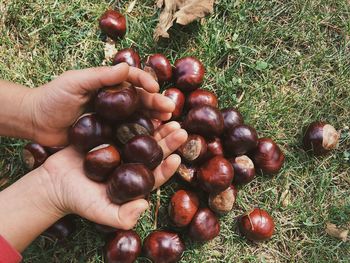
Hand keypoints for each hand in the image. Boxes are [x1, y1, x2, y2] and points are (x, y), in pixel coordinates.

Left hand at [30, 63, 174, 145]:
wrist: (36, 123)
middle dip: (156, 102)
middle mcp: (113, 101)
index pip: (132, 79)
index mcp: (107, 84)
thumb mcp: (75, 82)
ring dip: (154, 118)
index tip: (156, 89)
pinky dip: (142, 135)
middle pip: (140, 99)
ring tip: (168, 123)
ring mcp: (112, 118)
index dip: (145, 82)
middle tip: (170, 109)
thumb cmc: (52, 98)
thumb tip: (126, 67)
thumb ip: (100, 76)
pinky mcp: (108, 135)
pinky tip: (153, 139)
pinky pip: (128, 134)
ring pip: (138, 117)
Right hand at [40, 122, 186, 228]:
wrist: (53, 183)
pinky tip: (143, 107)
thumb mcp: (99, 211)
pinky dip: (133, 116)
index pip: (155, 175)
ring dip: (155, 127)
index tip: (176, 158)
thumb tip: (144, 207)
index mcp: (134, 182)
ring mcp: (121, 148)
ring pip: (142, 136)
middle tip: (180, 130)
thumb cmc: (78, 200)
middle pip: (153, 152)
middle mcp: (131, 163)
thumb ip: (121, 216)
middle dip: (168, 142)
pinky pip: (124, 124)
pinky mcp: (109, 135)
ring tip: (168, 116)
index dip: (167, 167)